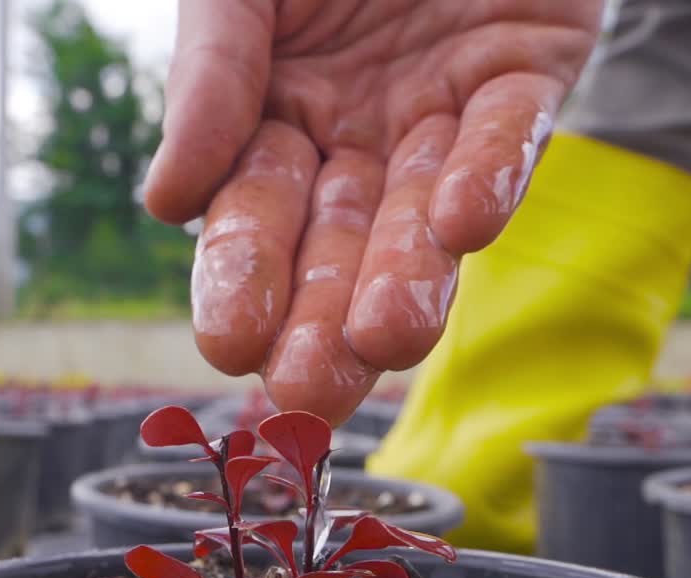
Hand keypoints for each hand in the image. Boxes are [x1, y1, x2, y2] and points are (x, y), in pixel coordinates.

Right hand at [145, 0, 602, 424]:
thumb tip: (164, 205)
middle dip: (324, 317)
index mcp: (273, 120)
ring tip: (387, 339)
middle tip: (310, 395)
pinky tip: (460, 223)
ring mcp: (440, 110)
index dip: (241, 280)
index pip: (251, 218)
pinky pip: (508, 132)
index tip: (231, 347)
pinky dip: (488, 175)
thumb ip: (207, 80)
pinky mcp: (525, 70)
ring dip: (408, 275)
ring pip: (424, 212)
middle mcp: (356, 135)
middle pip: (338, 242)